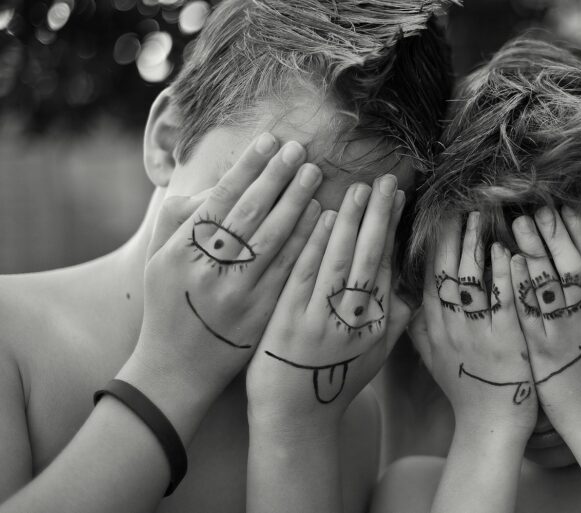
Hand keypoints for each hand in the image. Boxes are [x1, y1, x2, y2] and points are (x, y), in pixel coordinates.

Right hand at [124, 134, 323, 418]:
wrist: (178, 368)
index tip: (269, 141)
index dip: (248, 167)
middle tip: (300, 150)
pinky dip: (306, 241)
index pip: (220, 199)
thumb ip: (182, 217)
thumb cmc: (170, 303)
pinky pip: (289, 270)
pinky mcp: (261, 314)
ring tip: (315, 175)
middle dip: (278, 177)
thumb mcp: (159, 258)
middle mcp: (208, 270)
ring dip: (297, 203)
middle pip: (250, 213)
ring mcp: (237, 294)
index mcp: (179, 252)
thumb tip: (221, 182)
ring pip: (274, 239)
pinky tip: (322, 218)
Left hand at [246, 175, 411, 427]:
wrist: (296, 416)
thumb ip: (395, 319)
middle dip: (378, 217)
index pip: (386, 266)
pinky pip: (306, 276)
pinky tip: (320, 218)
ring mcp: (322, 321)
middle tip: (384, 181)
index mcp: (377, 325)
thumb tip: (413, 287)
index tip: (397, 198)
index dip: (391, 230)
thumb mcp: (375, 355)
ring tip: (357, 189)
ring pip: (340, 262)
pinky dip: (315, 246)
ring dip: (349, 223)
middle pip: (369, 259)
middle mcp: (354, 321)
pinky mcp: (290, 323)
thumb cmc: (336, 381)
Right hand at [411, 212, 537, 438]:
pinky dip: (504, 275)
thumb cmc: (464, 389)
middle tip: (458, 204)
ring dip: (475, 244)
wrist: (489, 424)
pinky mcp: (506, 342)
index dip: (432, 244)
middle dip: (451, 234)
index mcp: (433, 327)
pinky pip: (502, 302)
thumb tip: (408, 297)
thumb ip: (419, 327)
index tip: (436, 216)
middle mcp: (450, 326)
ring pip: (471, 280)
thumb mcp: (432, 358)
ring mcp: (477, 333)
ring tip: (482, 214)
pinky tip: (507, 251)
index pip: (428, 276)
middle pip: (445, 271)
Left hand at [510, 206, 580, 436]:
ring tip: (517, 224)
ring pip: (547, 285)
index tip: (565, 208)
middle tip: (537, 207)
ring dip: (532, 250)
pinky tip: (507, 262)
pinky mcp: (540, 351)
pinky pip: (527, 312)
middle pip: (571, 266)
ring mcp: (563, 334)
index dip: (580, 232)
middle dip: (554, 233)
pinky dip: (518, 285)